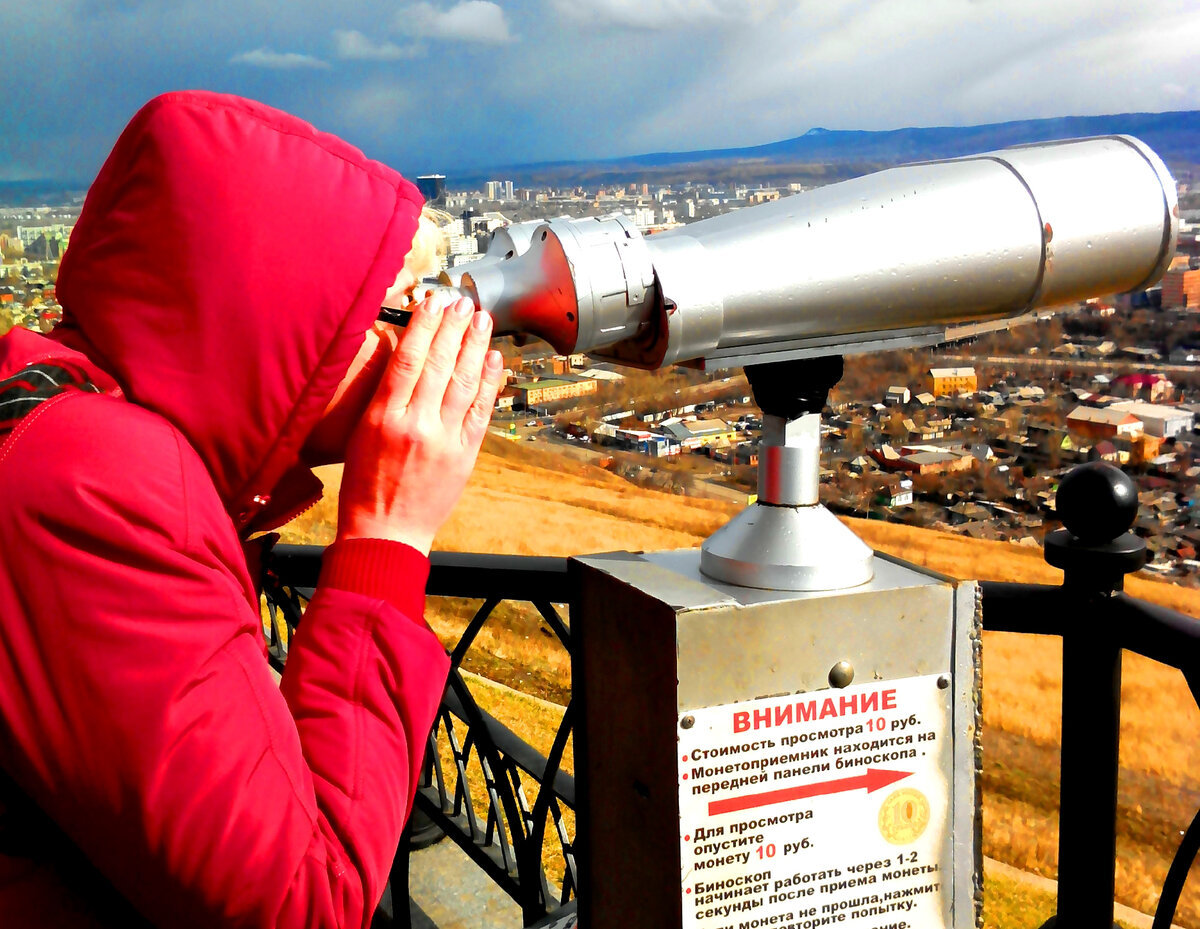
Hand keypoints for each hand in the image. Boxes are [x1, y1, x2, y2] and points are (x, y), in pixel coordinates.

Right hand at [336, 293, 503, 554]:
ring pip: (464, 382)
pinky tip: (494, 360)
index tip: (433, 301)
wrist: (386, 534)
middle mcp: (417, 424)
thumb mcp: (360, 435)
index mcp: (383, 417)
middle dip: (454, 328)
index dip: (424, 326)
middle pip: (440, 364)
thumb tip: (403, 358)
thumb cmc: (365, 486)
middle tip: (463, 302)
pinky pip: (481, 411)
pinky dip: (490, 383)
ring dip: (476, 346)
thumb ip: (383, 398)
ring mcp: (444, 439)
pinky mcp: (465, 455)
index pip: (408, 358)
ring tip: (482, 320)